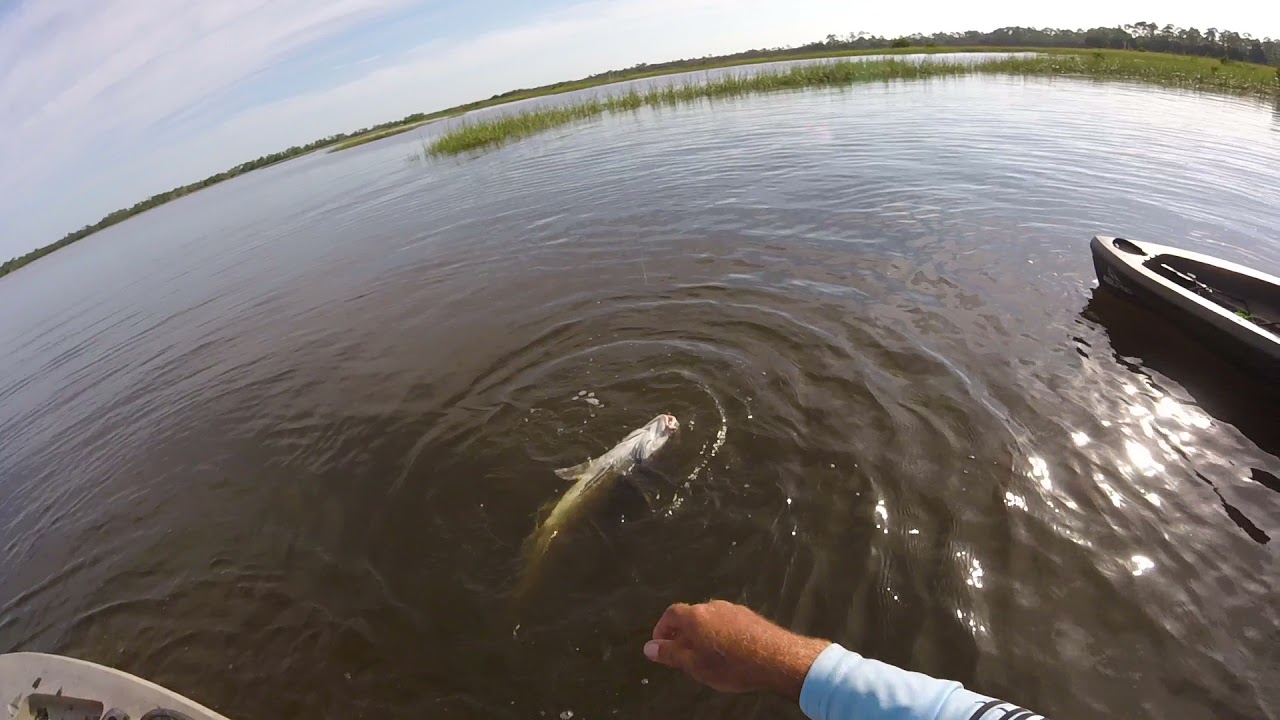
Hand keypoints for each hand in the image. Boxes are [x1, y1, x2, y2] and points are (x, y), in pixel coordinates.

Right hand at [642, 600, 829, 699]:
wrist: (775, 659)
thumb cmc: (731, 665)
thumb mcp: (695, 665)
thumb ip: (670, 654)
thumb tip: (649, 647)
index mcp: (695, 616)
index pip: (670, 614)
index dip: (662, 629)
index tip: (660, 644)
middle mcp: (712, 606)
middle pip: (691, 615)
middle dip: (683, 633)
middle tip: (682, 653)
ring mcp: (732, 609)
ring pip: (710, 618)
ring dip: (703, 633)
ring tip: (705, 655)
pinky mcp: (749, 616)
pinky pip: (727, 622)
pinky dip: (720, 633)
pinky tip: (727, 651)